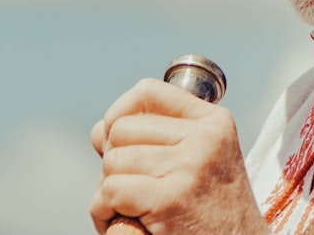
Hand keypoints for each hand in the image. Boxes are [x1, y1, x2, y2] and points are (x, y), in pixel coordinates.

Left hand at [89, 78, 267, 234]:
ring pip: (113, 161)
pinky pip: (110, 191)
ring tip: (129, 209)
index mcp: (214, 122)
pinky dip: (104, 211)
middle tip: (129, 189)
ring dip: (108, 191)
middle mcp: (205, 137)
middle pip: (122, 128)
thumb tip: (99, 130)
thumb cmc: (214, 214)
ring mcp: (189, 166)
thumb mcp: (201, 162)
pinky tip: (124, 222)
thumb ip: (157, 139)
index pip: (147, 91)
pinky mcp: (170, 199)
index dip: (120, 112)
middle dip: (113, 160)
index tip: (118, 141)